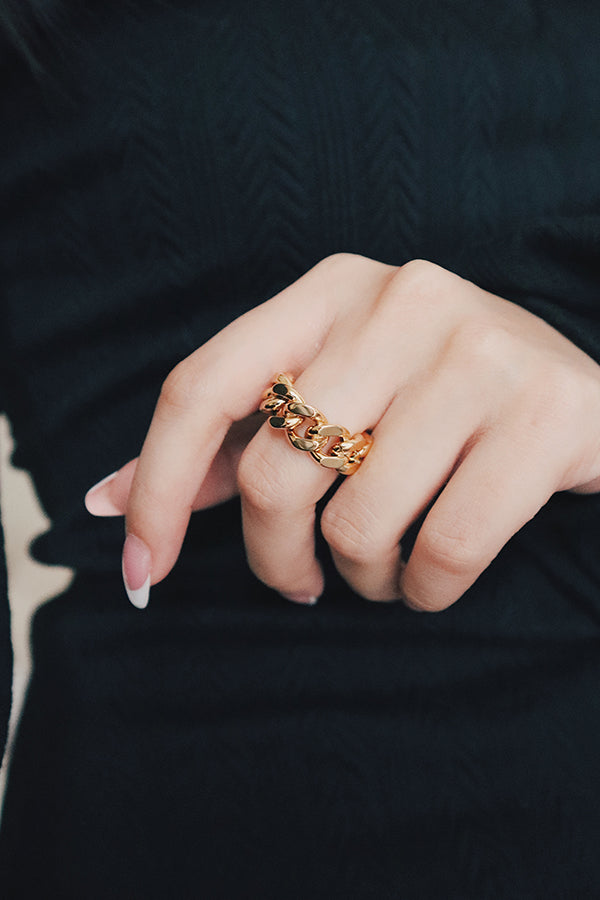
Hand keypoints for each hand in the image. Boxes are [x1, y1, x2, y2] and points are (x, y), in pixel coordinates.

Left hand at [84, 255, 599, 609]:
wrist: (590, 396)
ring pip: (357, 522)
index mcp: (333, 289)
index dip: (152, 487)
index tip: (138, 569)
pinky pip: (443, 550)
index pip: (201, 386)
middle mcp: (401, 302)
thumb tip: (109, 499)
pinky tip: (431, 580)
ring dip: (361, 576)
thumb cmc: (441, 403)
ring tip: (383, 569)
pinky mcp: (545, 413)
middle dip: (271, 558)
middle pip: (272, 471)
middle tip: (299, 583)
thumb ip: (229, 442)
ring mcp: (478, 352)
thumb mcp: (337, 395)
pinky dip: (424, 591)